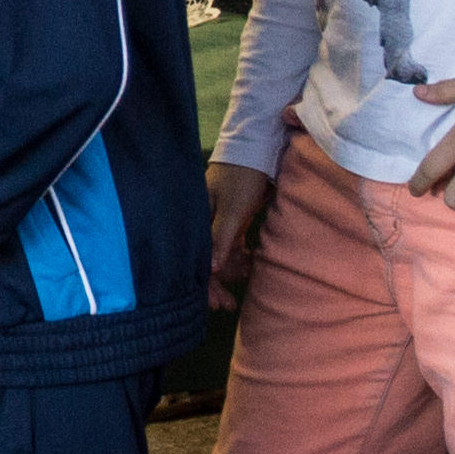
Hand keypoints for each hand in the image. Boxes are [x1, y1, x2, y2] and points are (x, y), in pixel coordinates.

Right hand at [206, 161, 275, 308]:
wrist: (259, 147)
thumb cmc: (243, 177)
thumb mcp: (232, 209)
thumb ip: (220, 239)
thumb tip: (210, 270)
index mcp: (195, 218)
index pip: (195, 256)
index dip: (204, 282)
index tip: (215, 303)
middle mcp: (202, 220)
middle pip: (206, 258)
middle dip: (216, 282)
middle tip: (228, 305)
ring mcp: (217, 219)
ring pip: (220, 253)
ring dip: (231, 269)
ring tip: (246, 278)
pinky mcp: (232, 217)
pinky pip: (231, 244)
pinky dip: (239, 255)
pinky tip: (249, 263)